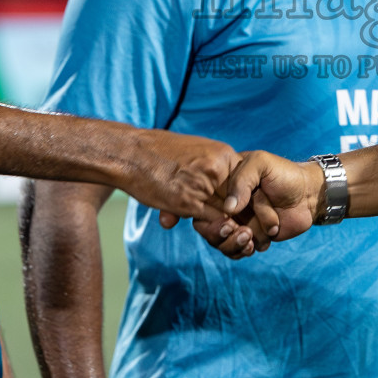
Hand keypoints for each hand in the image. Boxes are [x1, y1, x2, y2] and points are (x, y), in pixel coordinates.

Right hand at [116, 129, 238, 224]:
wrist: (131, 153)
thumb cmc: (161, 151)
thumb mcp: (197, 150)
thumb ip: (215, 167)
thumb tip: (230, 187)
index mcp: (223, 155)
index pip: (247, 184)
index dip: (245, 200)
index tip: (241, 208)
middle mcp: (218, 170)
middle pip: (240, 200)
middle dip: (238, 214)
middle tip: (238, 224)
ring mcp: (204, 187)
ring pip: (227, 214)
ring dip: (225, 223)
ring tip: (222, 227)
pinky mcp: (188, 203)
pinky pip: (209, 222)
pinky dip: (210, 228)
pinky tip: (205, 226)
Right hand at [195, 151, 324, 258]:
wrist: (308, 194)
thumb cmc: (283, 174)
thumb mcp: (261, 163)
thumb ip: (242, 180)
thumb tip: (229, 208)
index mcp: (223, 186)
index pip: (203, 205)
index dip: (210, 219)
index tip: (228, 222)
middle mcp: (227, 206)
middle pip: (209, 228)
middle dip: (223, 235)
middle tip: (243, 232)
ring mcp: (238, 222)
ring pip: (222, 243)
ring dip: (235, 244)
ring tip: (251, 238)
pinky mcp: (250, 237)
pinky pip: (237, 251)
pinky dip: (244, 250)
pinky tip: (258, 244)